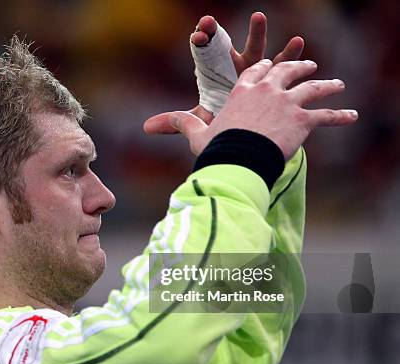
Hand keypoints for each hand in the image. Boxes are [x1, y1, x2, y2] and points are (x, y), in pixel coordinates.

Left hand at [144, 12, 304, 133]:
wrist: (246, 124)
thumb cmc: (224, 117)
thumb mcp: (202, 119)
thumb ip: (178, 122)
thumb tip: (146, 128)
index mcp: (215, 71)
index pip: (204, 52)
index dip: (201, 42)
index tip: (198, 35)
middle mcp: (233, 65)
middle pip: (224, 45)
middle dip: (218, 33)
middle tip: (210, 22)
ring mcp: (254, 67)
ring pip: (255, 48)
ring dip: (257, 33)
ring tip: (258, 17)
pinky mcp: (274, 75)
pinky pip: (281, 63)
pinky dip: (289, 53)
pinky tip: (298, 40)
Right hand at [167, 59, 357, 159]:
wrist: (238, 160)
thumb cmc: (217, 148)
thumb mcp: (197, 134)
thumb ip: (181, 124)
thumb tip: (149, 125)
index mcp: (242, 90)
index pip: (255, 71)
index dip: (264, 68)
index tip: (270, 67)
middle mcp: (267, 90)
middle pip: (286, 71)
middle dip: (298, 66)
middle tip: (308, 65)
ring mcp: (287, 103)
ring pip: (312, 88)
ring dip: (325, 85)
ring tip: (336, 85)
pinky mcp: (303, 119)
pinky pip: (326, 115)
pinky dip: (340, 115)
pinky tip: (351, 115)